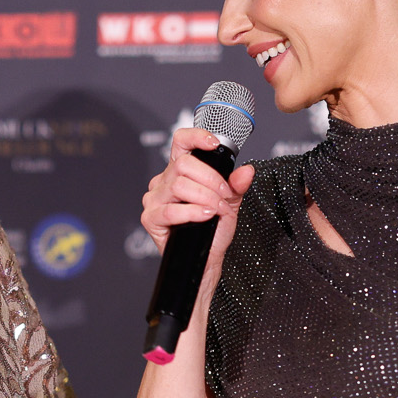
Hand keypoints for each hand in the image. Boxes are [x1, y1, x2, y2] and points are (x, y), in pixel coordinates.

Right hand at [140, 127, 255, 288]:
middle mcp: (164, 181)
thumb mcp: (229, 204)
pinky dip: (191, 212)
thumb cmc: (212, 231)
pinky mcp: (150, 218)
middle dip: (210, 179)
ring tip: (216, 210)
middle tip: (224, 196)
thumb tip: (246, 171)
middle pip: (183, 164)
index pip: (181, 142)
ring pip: (179, 185)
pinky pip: (171, 210)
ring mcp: (154, 199)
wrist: (205, 260)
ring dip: (205, 198)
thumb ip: (236, 186)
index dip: (196, 137)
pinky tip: (204, 216)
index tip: (214, 144)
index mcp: (179, 171)